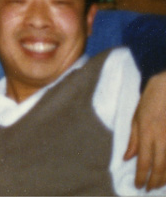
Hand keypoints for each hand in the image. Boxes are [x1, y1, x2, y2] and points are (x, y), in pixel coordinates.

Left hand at [126, 72, 165, 188]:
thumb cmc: (149, 101)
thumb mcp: (136, 118)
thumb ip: (133, 140)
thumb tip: (127, 158)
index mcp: (146, 133)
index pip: (144, 161)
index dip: (141, 176)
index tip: (138, 186)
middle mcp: (161, 138)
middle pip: (159, 167)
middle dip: (154, 181)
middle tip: (149, 189)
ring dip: (165, 177)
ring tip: (159, 185)